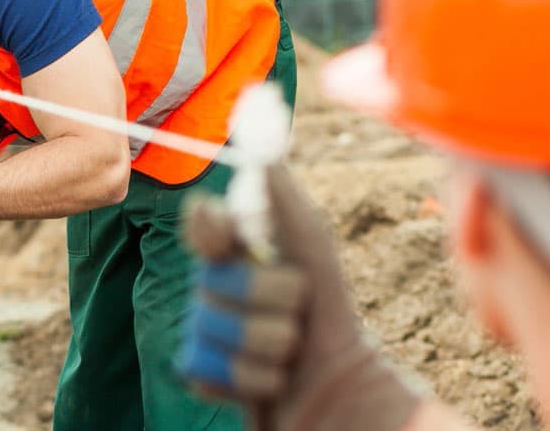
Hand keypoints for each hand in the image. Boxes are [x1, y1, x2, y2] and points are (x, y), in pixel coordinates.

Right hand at [176, 165, 421, 430]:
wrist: (346, 392)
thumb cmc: (332, 320)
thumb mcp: (316, 257)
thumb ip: (287, 208)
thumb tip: (265, 156)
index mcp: (238, 255)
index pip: (202, 225)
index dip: (208, 226)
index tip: (227, 233)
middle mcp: (215, 289)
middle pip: (213, 280)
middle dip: (267, 299)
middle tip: (296, 311)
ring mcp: (205, 332)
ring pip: (212, 328)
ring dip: (267, 345)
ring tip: (289, 355)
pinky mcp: (203, 374)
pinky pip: (206, 369)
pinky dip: (251, 381)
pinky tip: (271, 382)